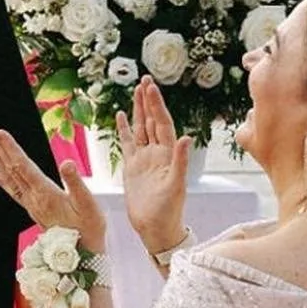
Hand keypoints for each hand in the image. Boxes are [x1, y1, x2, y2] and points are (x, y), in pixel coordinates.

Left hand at [0, 126, 106, 250]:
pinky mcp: (33, 210)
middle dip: (1, 148)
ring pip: (10, 178)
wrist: (82, 256)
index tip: (0, 133)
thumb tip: (67, 163)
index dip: (11, 148)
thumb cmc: (89, 229)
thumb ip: (76, 183)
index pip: (23, 166)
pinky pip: (13, 191)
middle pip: (12, 169)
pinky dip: (2, 180)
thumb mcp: (89, 205)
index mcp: (45, 193)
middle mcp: (33, 199)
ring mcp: (31, 205)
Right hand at [115, 77, 190, 252]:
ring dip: (137, 110)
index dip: (156, 105)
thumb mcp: (176, 185)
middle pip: (151, 120)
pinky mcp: (131, 167)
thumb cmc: (168, 210)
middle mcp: (156, 153)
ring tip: (136, 90)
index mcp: (168, 154)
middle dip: (148, 100)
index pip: (161, 123)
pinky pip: (127, 143)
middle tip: (145, 79)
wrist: (155, 227)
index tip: (151, 88)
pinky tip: (120, 115)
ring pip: (139, 128)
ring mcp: (143, 159)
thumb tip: (186, 138)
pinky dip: (124, 128)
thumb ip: (180, 161)